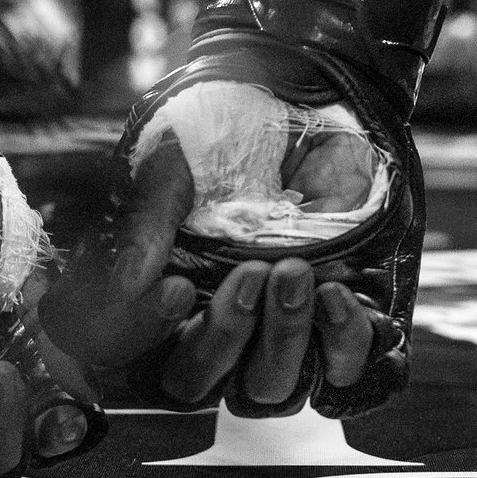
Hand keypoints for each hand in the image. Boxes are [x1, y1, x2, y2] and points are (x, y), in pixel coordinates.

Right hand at [43, 137, 380, 410]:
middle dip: (227, 338)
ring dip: (283, 339)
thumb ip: (149, 219)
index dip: (158, 340)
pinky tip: (334, 292)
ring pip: (274, 388)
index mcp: (169, 298)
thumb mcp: (172, 160)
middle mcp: (223, 325)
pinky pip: (345, 370)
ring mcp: (285, 329)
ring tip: (296, 270)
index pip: (145, 359)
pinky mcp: (346, 319)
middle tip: (250, 273)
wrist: (300, 89)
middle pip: (206, 387)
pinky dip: (340, 342)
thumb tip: (130, 282)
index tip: (178, 287)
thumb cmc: (220, 125)